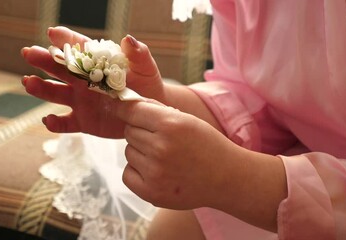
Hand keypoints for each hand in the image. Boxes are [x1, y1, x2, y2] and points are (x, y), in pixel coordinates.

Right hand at [21, 26, 164, 137]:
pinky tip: (48, 121)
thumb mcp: (145, 69)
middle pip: (59, 69)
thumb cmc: (147, 85)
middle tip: (29, 53)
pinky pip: (65, 123)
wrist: (148, 112)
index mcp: (96, 64)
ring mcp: (80, 101)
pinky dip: (55, 124)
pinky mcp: (82, 121)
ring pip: (55, 94)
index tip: (53, 34)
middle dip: (44, 60)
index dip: (66, 40)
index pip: (79, 49)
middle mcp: (82, 81)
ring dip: (41, 89)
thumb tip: (128, 39)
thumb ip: (138, 55)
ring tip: (29, 83)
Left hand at [115, 100, 239, 209]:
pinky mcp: (150, 192)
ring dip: (140, 152)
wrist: (225, 178)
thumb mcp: (186, 120)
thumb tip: (126, 104)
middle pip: (129, 131)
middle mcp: (160, 148)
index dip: (124, 109)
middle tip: (159, 140)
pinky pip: (127, 173)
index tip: (119, 109)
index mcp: (170, 125)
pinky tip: (156, 171)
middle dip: (140, 132)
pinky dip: (136, 171)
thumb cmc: (205, 145)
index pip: (132, 111)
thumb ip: (156, 110)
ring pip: (128, 152)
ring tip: (163, 157)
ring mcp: (154, 173)